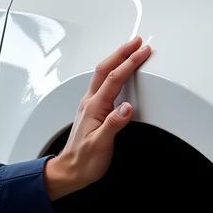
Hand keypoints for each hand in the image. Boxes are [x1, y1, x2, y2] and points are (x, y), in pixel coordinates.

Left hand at [44, 36, 150, 200]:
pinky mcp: (92, 111)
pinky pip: (102, 84)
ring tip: (129, 50)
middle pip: (105, 69)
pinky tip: (118, 73)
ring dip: (116, 59)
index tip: (142, 52)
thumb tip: (126, 108)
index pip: (114, 79)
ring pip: (102, 74)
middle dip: (121, 52)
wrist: (70, 170)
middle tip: (136, 42)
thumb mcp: (100, 145)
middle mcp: (90, 103)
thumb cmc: (84, 160)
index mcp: (94, 107)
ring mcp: (90, 105)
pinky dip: (113, 72)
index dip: (129, 63)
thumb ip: (113, 125)